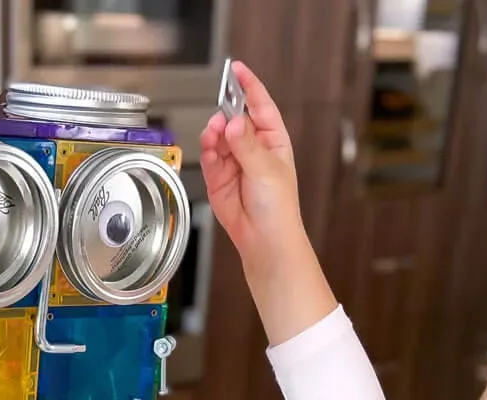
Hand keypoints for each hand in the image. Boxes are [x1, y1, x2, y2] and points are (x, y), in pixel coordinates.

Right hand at [200, 61, 304, 278]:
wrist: (265, 242)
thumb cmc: (278, 209)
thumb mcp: (266, 171)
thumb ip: (247, 145)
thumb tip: (234, 122)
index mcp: (273, 141)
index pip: (260, 106)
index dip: (249, 86)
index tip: (237, 70)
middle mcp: (253, 149)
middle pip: (235, 120)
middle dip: (226, 115)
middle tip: (221, 119)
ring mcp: (234, 163)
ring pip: (219, 138)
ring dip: (214, 134)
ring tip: (214, 136)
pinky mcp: (218, 179)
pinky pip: (209, 157)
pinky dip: (208, 152)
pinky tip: (209, 149)